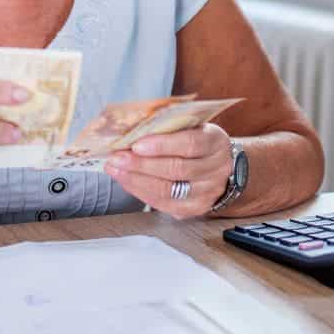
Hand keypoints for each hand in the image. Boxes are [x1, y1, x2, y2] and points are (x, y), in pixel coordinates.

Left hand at [104, 123, 232, 218]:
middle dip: (141, 164)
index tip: (136, 144)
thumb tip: (131, 129)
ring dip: (136, 180)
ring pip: (168, 189)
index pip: (190, 144)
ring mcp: (208, 192)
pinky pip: (165, 204)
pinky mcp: (196, 208)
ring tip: (115, 170)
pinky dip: (142, 193)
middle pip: (177, 169)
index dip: (162, 145)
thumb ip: (167, 126)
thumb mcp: (190, 125)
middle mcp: (216, 169)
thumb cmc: (197, 139)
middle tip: (116, 158)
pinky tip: (127, 182)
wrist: (219, 164)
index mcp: (216, 142)